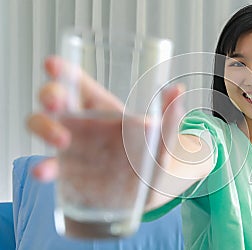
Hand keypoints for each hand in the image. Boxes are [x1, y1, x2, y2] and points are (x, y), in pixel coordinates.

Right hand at [27, 56, 181, 181]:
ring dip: (45, 128)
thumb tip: (177, 90)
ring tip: (62, 141)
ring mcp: (71, 147)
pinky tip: (45, 172)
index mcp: (102, 108)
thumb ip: (169, 118)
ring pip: (43, 126)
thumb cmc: (153, 159)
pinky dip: (44, 168)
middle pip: (55, 99)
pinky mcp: (68, 172)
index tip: (53, 65)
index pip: (78, 83)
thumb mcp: (163, 140)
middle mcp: (82, 123)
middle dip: (50, 95)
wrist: (146, 195)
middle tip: (58, 102)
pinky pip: (50, 166)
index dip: (63, 70)